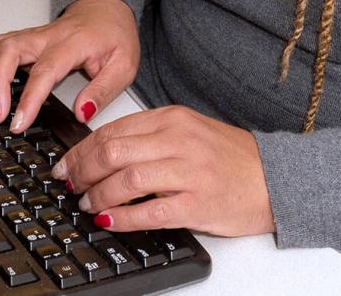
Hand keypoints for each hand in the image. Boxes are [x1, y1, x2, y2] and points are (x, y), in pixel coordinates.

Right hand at [0, 0, 138, 132]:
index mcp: (74, 43)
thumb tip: (82, 113)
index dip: (29, 99)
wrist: (108, 9)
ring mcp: (35, 35)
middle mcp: (49, 36)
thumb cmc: (115, 36)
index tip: (19, 122)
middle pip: (11, 49)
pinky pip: (0, 47)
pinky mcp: (27, 38)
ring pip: (1, 46)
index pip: (45, 71)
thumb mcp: (125, 65)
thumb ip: (104, 90)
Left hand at [50, 105, 275, 237]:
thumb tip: (103, 151)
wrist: (273, 178)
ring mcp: (189, 172)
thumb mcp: (188, 131)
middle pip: (113, 152)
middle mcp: (179, 140)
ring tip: (88, 205)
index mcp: (172, 118)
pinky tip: (109, 221)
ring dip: (98, 196)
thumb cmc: (230, 157)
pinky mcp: (199, 204)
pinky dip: (123, 218)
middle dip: (82, 171)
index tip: (66, 164)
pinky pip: (150, 212)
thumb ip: (150, 136)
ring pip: (127, 180)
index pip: (113, 130)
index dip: (81, 150)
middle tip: (70, 184)